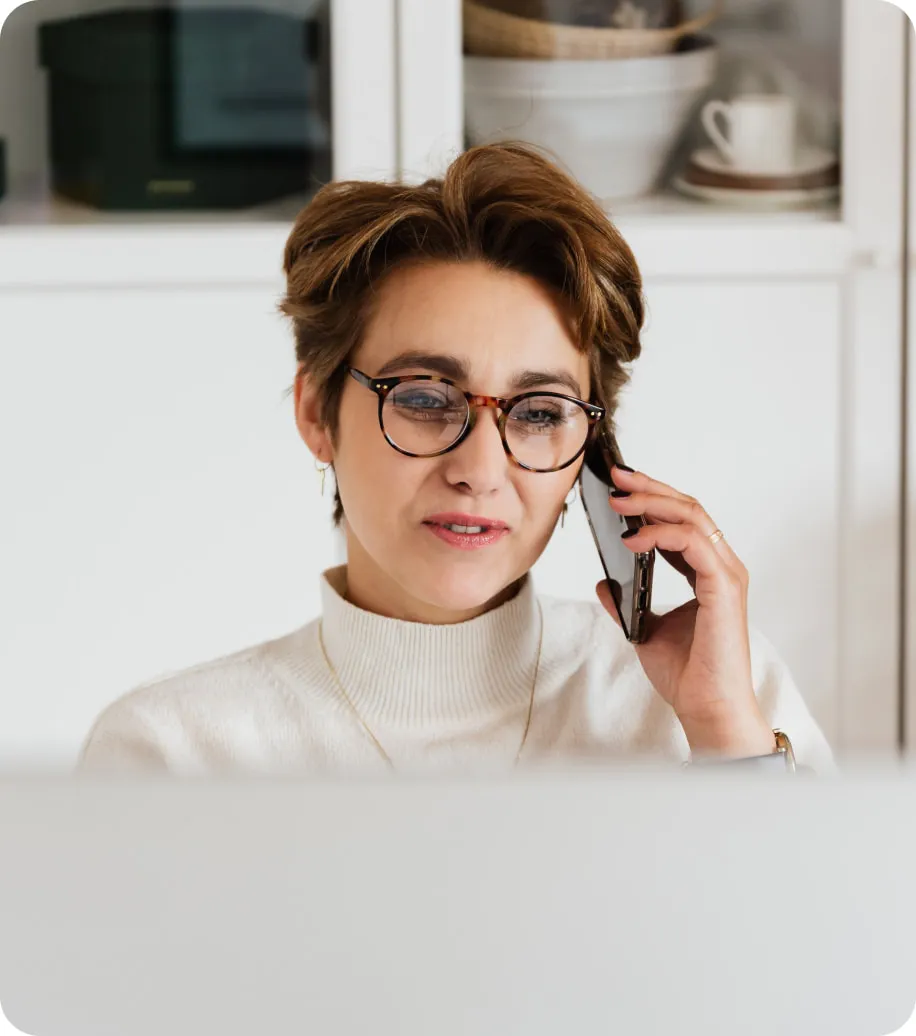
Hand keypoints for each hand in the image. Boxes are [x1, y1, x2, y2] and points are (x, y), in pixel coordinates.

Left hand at [594, 465, 775, 759]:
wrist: (706, 708)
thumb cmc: (687, 675)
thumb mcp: (644, 630)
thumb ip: (627, 602)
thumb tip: (604, 581)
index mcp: (706, 572)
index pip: (682, 519)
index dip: (652, 498)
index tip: (619, 487)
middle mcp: (721, 566)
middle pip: (688, 508)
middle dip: (649, 488)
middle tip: (615, 477)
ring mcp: (726, 574)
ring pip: (693, 517)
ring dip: (651, 503)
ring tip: (617, 502)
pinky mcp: (724, 587)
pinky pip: (693, 543)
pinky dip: (660, 534)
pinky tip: (632, 539)